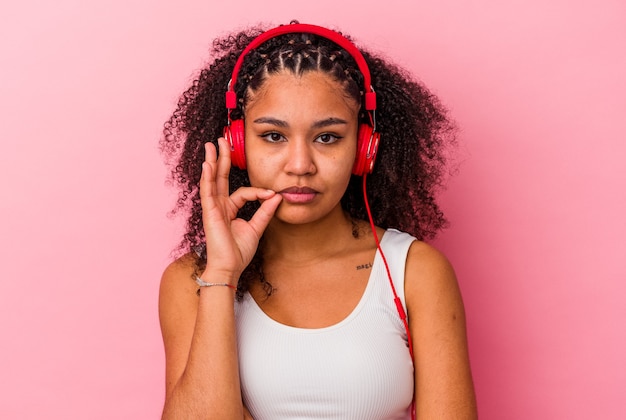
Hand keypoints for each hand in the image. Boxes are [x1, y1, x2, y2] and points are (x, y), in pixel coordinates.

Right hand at [200, 137, 281, 280]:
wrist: (229, 268)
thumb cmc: (238, 252)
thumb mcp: (256, 228)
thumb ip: (265, 212)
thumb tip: (277, 197)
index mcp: (229, 209)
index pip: (244, 192)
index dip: (259, 192)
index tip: (272, 195)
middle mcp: (219, 206)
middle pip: (220, 177)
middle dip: (222, 158)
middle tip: (222, 140)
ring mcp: (212, 208)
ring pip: (212, 180)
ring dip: (212, 161)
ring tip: (212, 145)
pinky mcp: (209, 213)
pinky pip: (207, 192)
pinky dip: (208, 177)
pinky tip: (207, 164)